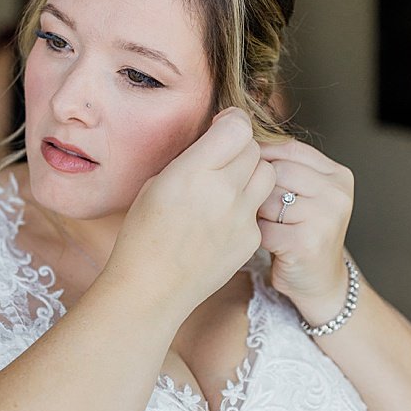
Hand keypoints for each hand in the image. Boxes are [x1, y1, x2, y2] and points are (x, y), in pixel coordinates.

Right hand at [110, 108, 276, 314]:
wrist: (151, 288)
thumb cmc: (142, 236)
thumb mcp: (155, 185)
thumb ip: (189, 161)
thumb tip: (211, 146)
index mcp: (192, 172)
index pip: (238, 128)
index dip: (232, 123)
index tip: (222, 127)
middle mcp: (223, 190)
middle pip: (254, 149)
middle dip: (240, 149)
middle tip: (221, 159)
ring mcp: (241, 216)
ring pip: (267, 176)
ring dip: (251, 174)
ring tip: (227, 187)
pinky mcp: (251, 238)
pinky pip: (257, 208)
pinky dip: (244, 208)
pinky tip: (220, 222)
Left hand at [256, 139, 354, 321]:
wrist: (319, 281)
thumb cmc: (299, 232)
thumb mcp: (302, 193)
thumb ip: (283, 165)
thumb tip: (234, 131)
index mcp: (337, 174)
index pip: (287, 148)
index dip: (257, 156)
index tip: (238, 167)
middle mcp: (336, 193)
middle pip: (274, 172)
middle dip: (253, 187)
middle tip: (249, 203)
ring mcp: (325, 218)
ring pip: (265, 199)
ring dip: (252, 212)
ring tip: (259, 222)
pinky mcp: (307, 243)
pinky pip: (261, 228)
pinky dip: (253, 234)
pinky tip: (260, 241)